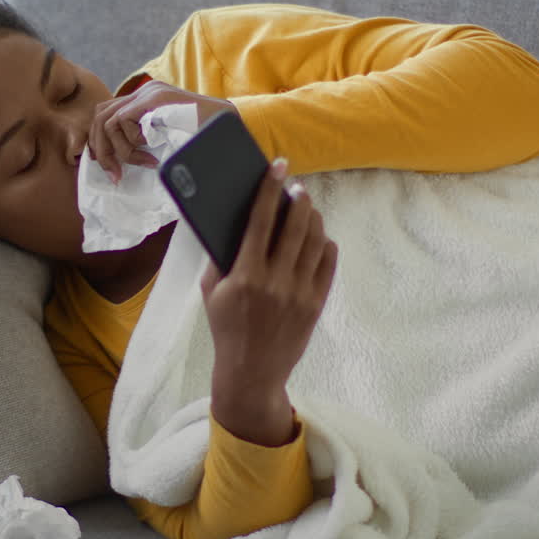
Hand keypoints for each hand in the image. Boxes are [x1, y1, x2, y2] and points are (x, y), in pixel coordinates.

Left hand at [88, 80, 234, 183]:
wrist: (230, 126)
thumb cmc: (204, 140)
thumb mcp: (168, 138)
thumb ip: (147, 139)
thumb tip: (119, 162)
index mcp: (147, 99)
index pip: (108, 111)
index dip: (100, 140)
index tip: (106, 164)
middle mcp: (145, 92)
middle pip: (100, 114)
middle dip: (101, 148)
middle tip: (114, 173)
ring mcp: (148, 94)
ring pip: (107, 121)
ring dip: (119, 151)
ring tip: (141, 164)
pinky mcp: (153, 100)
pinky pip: (122, 123)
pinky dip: (131, 147)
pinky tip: (151, 158)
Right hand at [200, 158, 337, 445]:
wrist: (252, 371)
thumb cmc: (226, 326)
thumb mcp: (211, 290)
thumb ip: (219, 254)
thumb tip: (233, 215)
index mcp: (245, 275)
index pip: (260, 220)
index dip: (269, 188)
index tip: (278, 166)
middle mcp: (275, 281)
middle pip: (295, 225)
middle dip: (298, 198)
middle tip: (296, 186)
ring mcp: (299, 293)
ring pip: (315, 240)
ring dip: (312, 217)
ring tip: (305, 208)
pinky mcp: (316, 304)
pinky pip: (327, 262)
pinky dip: (324, 243)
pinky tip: (317, 236)